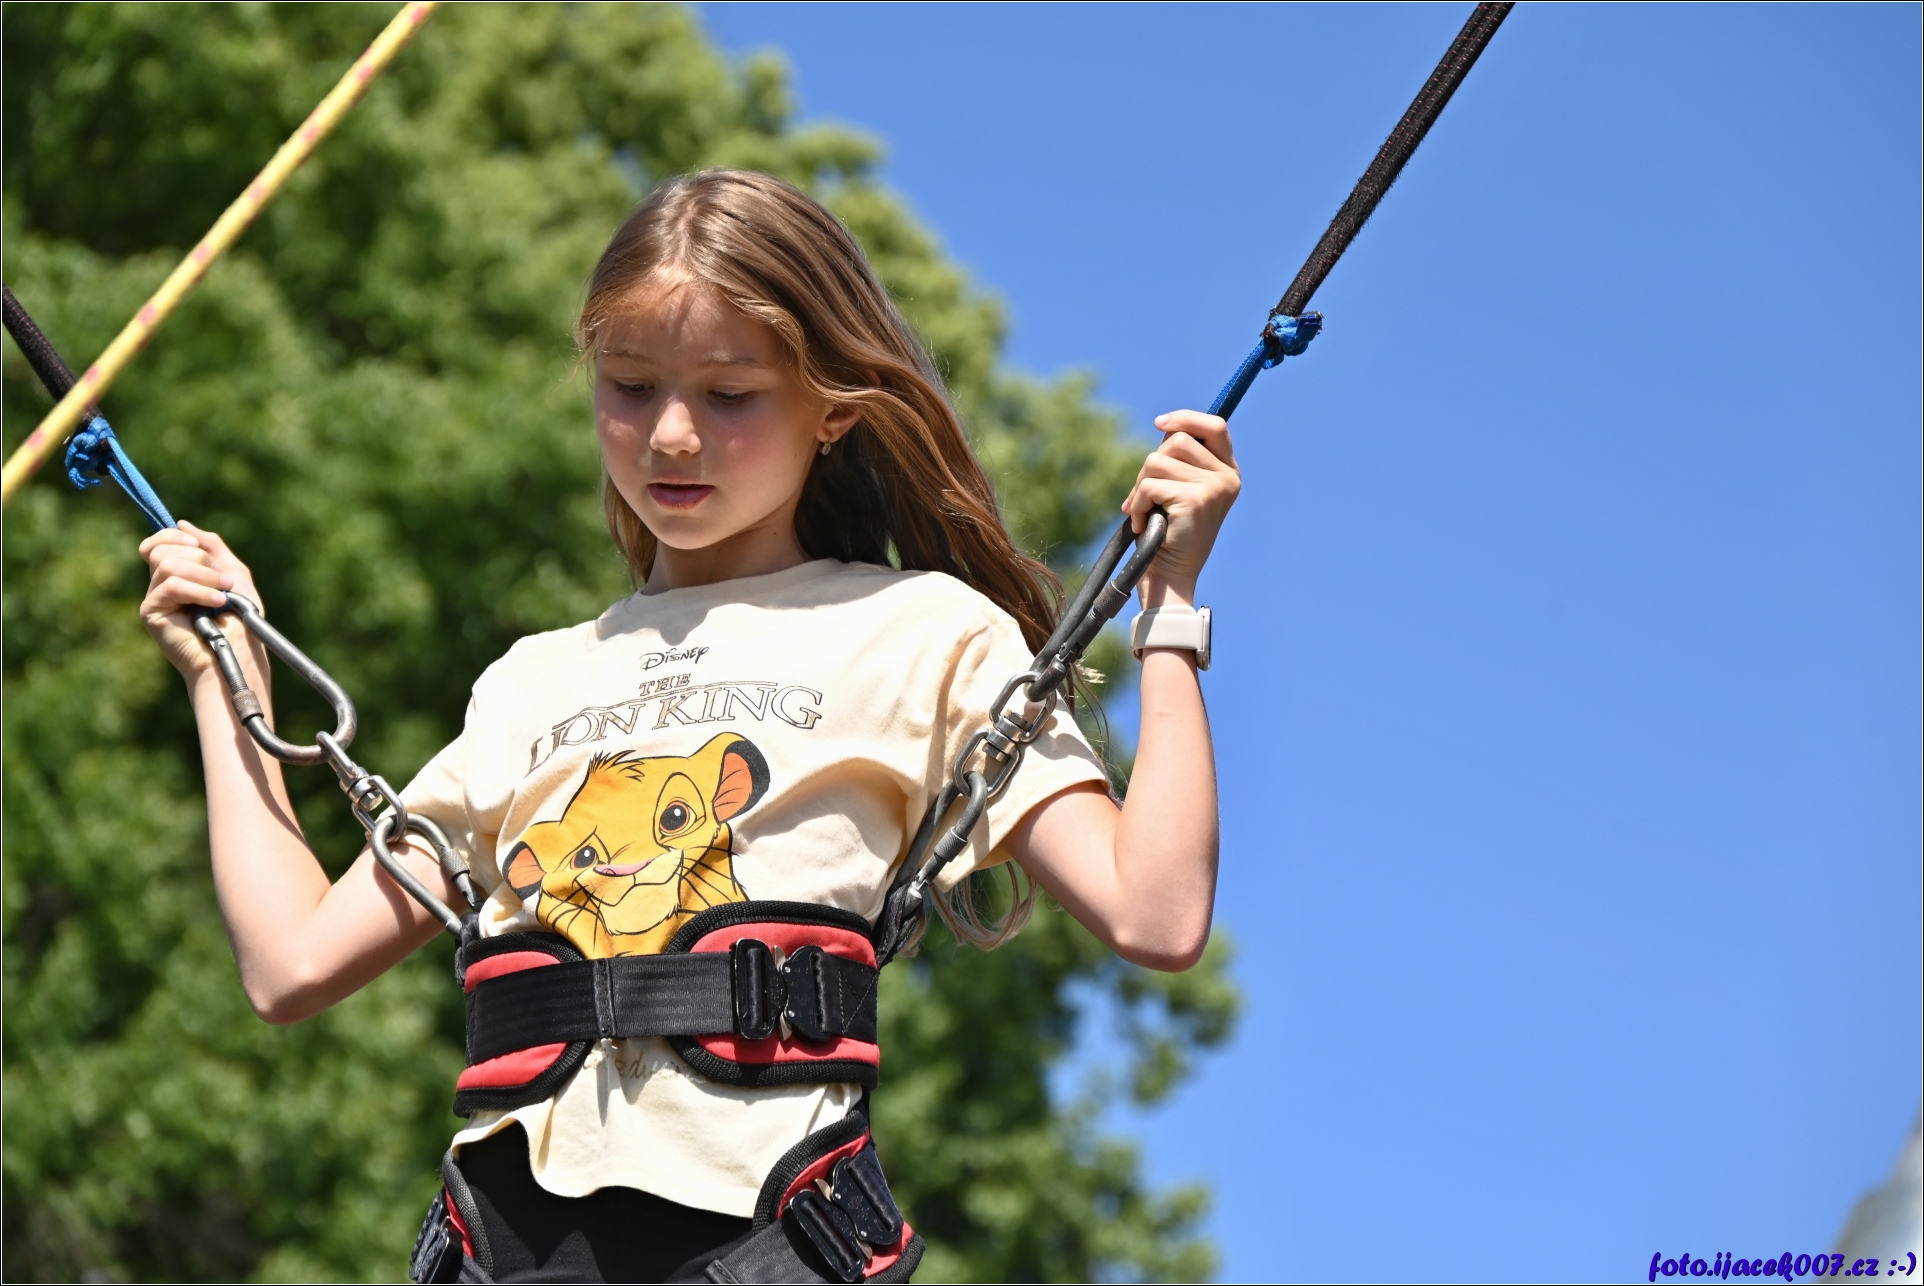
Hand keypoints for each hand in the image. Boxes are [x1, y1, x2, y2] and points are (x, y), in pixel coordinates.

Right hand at [138, 522, 265, 683]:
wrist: (239, 652)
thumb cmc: (241, 619)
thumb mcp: (233, 573)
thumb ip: (210, 547)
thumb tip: (181, 523)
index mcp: (178, 574)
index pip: (158, 543)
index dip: (174, 536)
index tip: (198, 544)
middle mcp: (161, 585)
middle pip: (161, 550)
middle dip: (198, 558)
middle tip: (221, 580)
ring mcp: (155, 599)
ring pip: (167, 565)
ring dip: (203, 575)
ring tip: (223, 594)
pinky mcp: (151, 613)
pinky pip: (169, 586)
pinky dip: (198, 591)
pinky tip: (217, 603)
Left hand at [1121, 410, 1239, 605]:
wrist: (1171, 578)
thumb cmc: (1169, 536)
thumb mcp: (1180, 491)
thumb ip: (1180, 461)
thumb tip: (1164, 428)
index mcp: (1228, 472)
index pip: (1215, 426)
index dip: (1186, 418)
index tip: (1159, 424)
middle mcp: (1228, 478)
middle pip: (1177, 440)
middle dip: (1150, 466)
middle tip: (1145, 496)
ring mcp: (1214, 488)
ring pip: (1157, 459)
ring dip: (1141, 486)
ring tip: (1146, 512)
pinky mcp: (1195, 500)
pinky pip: (1150, 484)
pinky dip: (1138, 504)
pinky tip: (1145, 524)